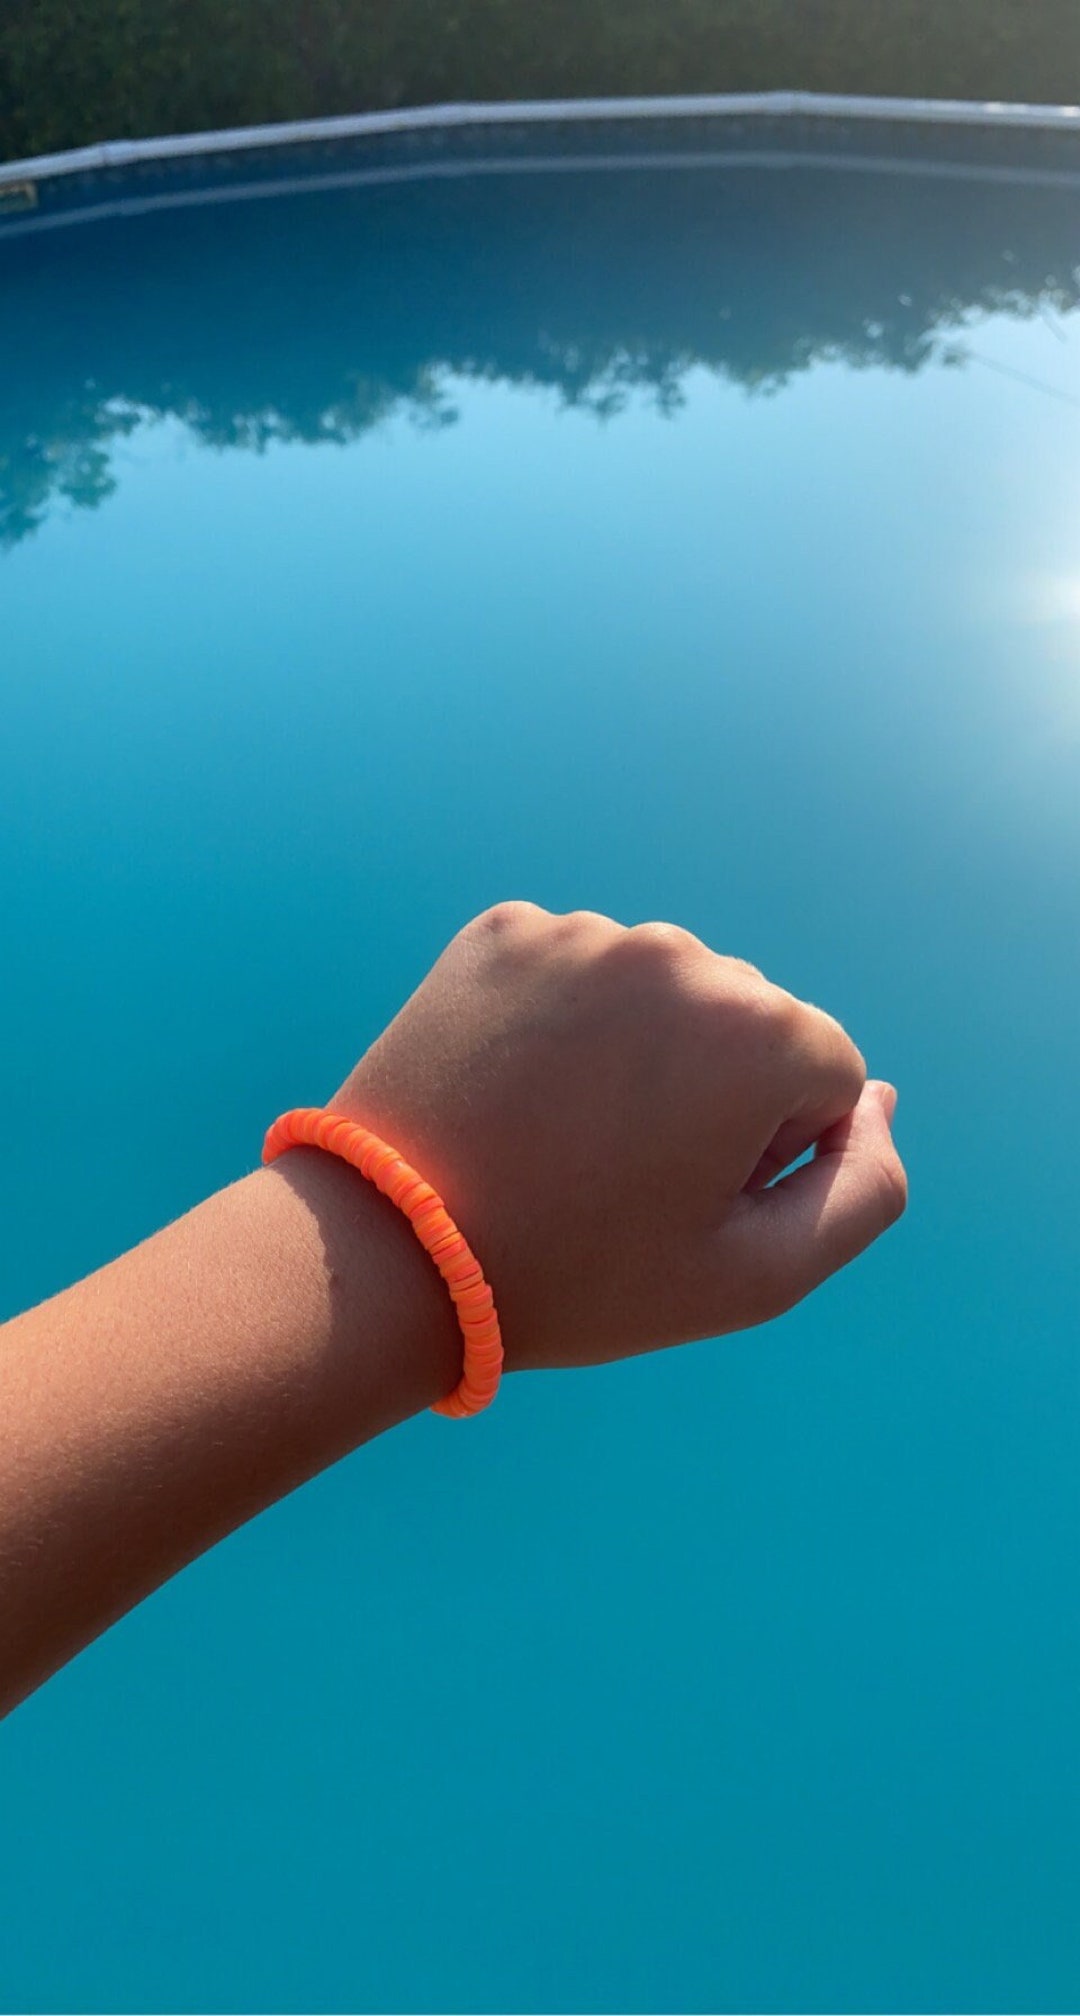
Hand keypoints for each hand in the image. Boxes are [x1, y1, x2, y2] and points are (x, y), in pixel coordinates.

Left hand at [332, 903, 906, 1372]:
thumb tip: (883, 1100)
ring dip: (635, 1053)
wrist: (393, 1249)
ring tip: (560, 1134)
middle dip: (708, 1091)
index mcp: (759, 1029)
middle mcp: (679, 955)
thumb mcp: (756, 1276)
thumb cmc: (582, 1276)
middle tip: (616, 1174)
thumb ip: (865, 1190)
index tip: (682, 1198)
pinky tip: (516, 1091)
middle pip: (744, 1023)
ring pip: (658, 995)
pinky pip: (574, 973)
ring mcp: (583, 934)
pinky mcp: (505, 932)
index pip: (824, 1078)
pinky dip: (560, 1025)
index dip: (766, 1153)